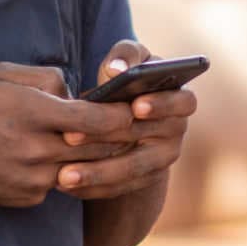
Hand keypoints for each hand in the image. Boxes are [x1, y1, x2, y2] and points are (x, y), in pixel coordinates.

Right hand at [0, 62, 135, 207]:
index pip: (94, 118)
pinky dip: (66, 169)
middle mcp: (34, 149)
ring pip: (84, 168)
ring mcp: (32, 179)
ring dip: (98, 156)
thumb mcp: (3, 75)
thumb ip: (47, 77)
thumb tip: (79, 91)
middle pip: (98, 148)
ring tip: (108, 140)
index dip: (120, 114)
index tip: (135, 107)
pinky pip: (60, 182)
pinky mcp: (28, 198)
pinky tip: (61, 157)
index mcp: (31, 112)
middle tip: (139, 125)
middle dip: (121, 137)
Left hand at [55, 41, 196, 200]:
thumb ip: (125, 57)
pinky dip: (92, 187)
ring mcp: (161, 160)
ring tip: (64, 175)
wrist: (126, 117)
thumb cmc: (127, 81)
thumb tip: (116, 69)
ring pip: (132, 170)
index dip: (161, 105)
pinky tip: (65, 185)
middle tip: (69, 138)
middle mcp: (177, 131)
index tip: (135, 107)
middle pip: (145, 138)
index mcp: (180, 100)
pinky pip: (119, 188)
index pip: (182, 102)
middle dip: (106, 138)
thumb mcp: (128, 62)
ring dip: (97, 173)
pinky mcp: (143, 181)